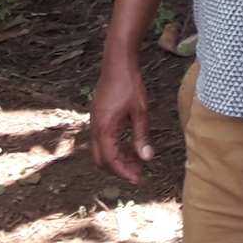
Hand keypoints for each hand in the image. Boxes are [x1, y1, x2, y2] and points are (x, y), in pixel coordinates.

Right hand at [88, 51, 153, 183]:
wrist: (117, 62)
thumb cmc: (129, 84)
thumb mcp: (139, 111)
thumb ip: (142, 136)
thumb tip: (147, 158)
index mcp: (103, 127)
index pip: (110, 159)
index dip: (123, 172)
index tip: (137, 179)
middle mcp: (94, 127)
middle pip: (101, 159)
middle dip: (119, 169)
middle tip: (138, 173)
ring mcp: (95, 121)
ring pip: (102, 149)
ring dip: (118, 158)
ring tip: (138, 161)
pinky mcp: (98, 117)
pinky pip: (103, 139)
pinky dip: (116, 146)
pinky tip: (131, 146)